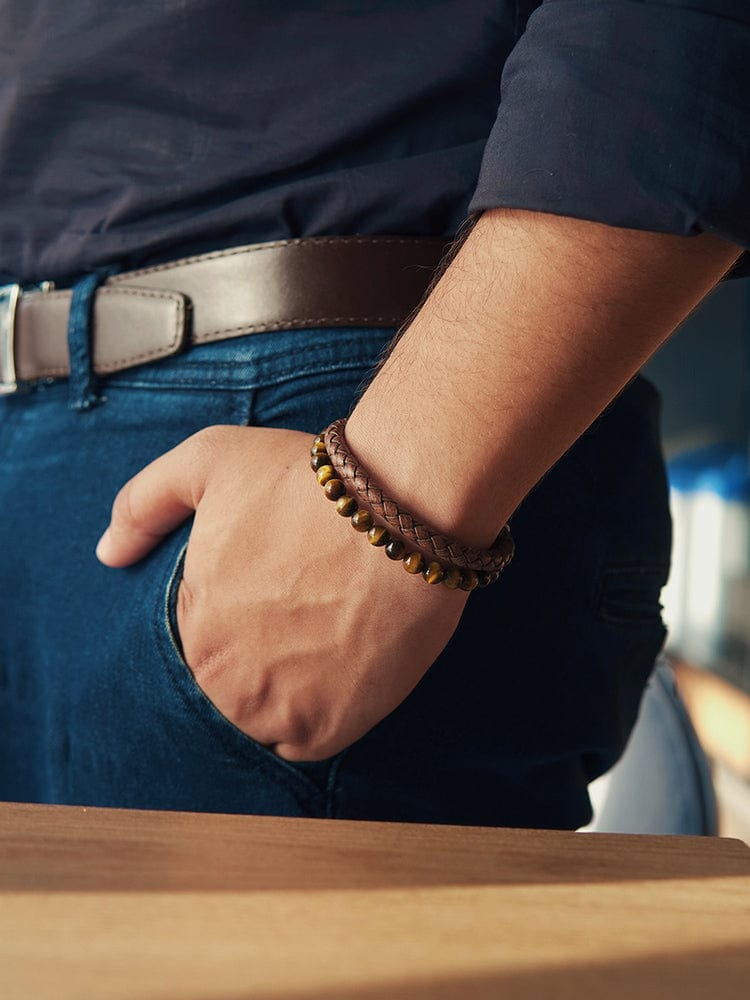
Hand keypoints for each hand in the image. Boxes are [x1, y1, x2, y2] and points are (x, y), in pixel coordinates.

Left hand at [96, 426, 467, 759]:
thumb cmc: (305, 484)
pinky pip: (305, 744)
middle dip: (259, 659)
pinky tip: (341, 671)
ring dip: (287, 693)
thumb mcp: (207, 461)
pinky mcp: (328, 730)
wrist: (398, 513)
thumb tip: (108, 554)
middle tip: (304, 618)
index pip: (199, 645)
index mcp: (190, 625)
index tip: (273, 595)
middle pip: (229, 687)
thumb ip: (144, 504)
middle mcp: (221, 680)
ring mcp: (274, 712)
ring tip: (325, 643)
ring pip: (263, 720)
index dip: (238, 619)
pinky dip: (319, 715)